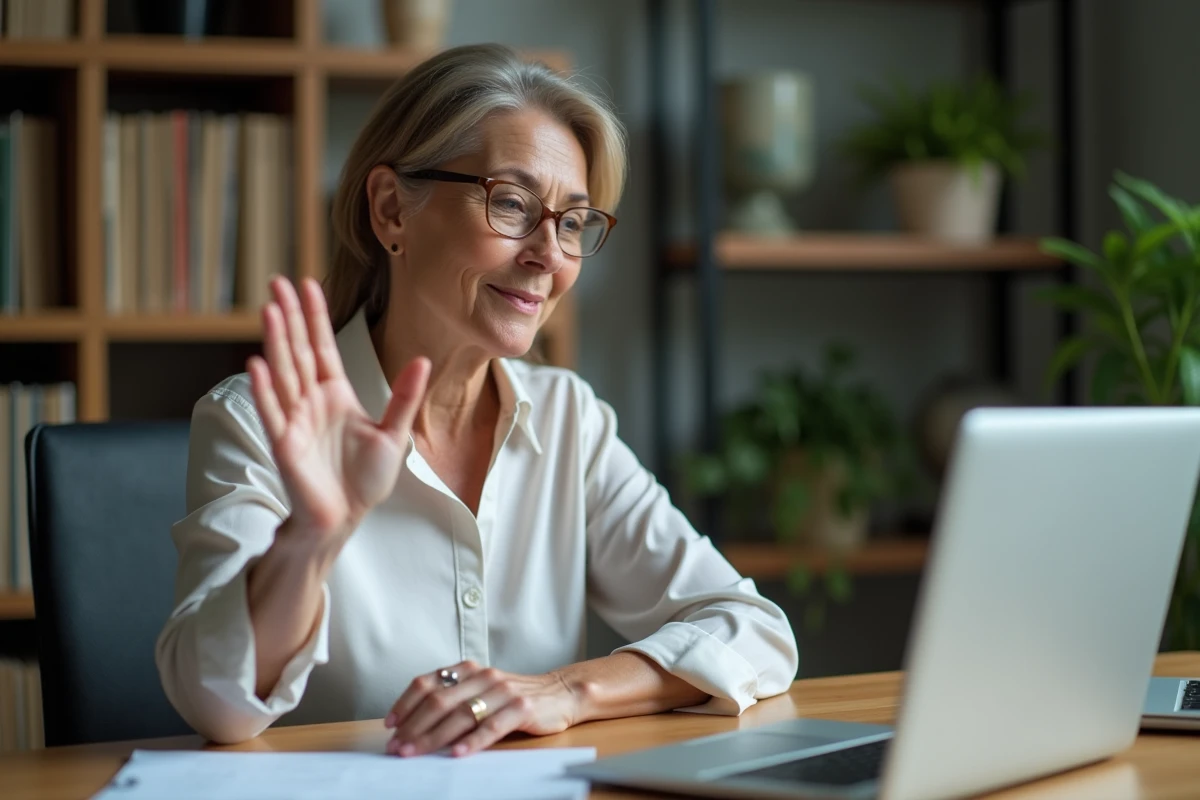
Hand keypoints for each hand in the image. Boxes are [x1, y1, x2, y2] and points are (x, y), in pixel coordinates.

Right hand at [248, 276, 429, 539]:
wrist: (346, 517)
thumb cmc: (364, 479)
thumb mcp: (394, 434)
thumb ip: (404, 397)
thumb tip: (423, 360)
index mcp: (336, 394)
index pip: (323, 346)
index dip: (315, 316)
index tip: (308, 283)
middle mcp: (311, 401)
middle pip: (299, 350)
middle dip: (289, 316)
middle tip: (277, 281)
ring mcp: (296, 420)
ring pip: (284, 372)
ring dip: (276, 341)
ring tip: (269, 309)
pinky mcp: (285, 444)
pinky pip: (273, 411)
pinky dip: (264, 389)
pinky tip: (256, 363)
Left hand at [384, 661, 580, 757]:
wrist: (560, 693)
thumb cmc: (513, 697)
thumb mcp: (481, 690)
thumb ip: (454, 700)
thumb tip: (415, 726)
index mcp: (468, 669)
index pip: (428, 683)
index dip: (405, 703)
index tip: (390, 725)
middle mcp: (483, 676)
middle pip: (440, 701)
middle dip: (414, 726)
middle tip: (397, 747)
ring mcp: (502, 691)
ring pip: (461, 714)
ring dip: (434, 737)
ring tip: (417, 753)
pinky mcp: (521, 708)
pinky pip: (492, 726)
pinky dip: (473, 741)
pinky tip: (458, 754)